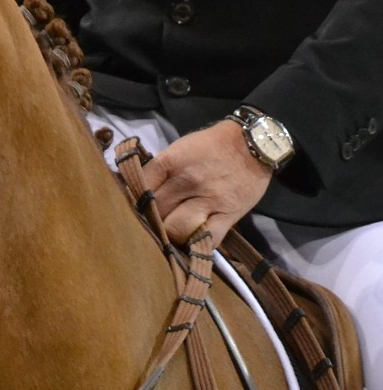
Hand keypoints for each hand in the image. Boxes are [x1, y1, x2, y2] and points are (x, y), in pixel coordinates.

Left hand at [140, 120, 272, 245]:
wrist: (253, 144)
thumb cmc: (210, 147)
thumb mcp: (179, 150)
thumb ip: (159, 172)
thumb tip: (137, 194)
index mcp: (170, 162)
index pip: (140, 189)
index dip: (135, 202)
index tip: (136, 208)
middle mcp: (187, 181)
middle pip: (156, 213)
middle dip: (152, 220)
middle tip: (154, 223)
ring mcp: (208, 200)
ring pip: (176, 230)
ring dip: (171, 236)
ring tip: (172, 233)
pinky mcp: (228, 215)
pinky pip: (206, 241)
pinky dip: (196, 245)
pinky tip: (192, 242)